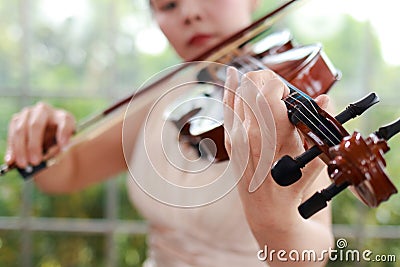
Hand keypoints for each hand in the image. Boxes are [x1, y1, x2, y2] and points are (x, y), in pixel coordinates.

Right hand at [4, 102, 74, 167]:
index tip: (63, 147)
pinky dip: (12, 148)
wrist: (49, 134)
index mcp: (63, 116)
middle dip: (34, 145)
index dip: (64, 134)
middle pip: (36, 125)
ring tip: (23, 164)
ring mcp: (29, 113)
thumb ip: (64, 147)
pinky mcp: (17, 119)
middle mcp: (44, 110)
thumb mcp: (66, 143)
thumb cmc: (59, 140)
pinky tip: (11, 160)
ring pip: (21, 130)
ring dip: (20, 148)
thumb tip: (58, 152)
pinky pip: (12, 134)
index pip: (65, 121)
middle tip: (35, 162)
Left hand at [223, 67, 330, 225]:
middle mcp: (250, 131)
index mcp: (273, 133)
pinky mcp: (229, 140)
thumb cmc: (294, 186)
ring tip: (264, 86)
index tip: (289, 94)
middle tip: (279, 88)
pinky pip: (226, 106)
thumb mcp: (314, 157)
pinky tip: (232, 74)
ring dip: (252, 83)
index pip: (269, 88)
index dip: (281, 84)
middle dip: (267, 78)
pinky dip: (230, 89)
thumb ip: (320, 124)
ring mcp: (236, 136)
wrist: (268, 210)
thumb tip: (324, 97)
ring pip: (238, 92)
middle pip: (251, 84)